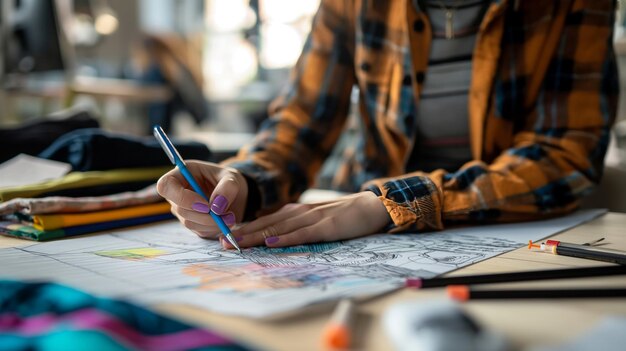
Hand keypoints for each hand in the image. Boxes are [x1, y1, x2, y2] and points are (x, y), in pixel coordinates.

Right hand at [156, 160, 247, 238]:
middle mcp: (178, 192)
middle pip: (180, 209)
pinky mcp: (191, 222)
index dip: (182, 197)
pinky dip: (213, 228)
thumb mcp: (232, 177)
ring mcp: (182, 209)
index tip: (205, 204)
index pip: (165, 186)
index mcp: (182, 174)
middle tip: (228, 214)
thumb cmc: (229, 180)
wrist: (235, 195)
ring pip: (189, 222)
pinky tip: (224, 221)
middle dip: (205, 215)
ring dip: (212, 223)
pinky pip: (198, 230)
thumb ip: (227, 187)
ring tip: (230, 216)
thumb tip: (216, 207)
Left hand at [222, 191, 390, 248]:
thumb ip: (296, 223)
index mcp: (296, 211)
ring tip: (236, 243)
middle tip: (220, 242)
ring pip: (279, 228)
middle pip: (266, 223)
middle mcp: (299, 212)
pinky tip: (271, 243)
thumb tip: (274, 233)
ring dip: (256, 236)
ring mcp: (312, 218)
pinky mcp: (326, 227)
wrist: (372, 206)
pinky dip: (284, 239)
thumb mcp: (316, 217)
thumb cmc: (344, 215)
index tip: (224, 237)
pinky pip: (302, 234)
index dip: (244, 228)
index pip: (265, 220)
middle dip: (242, 233)